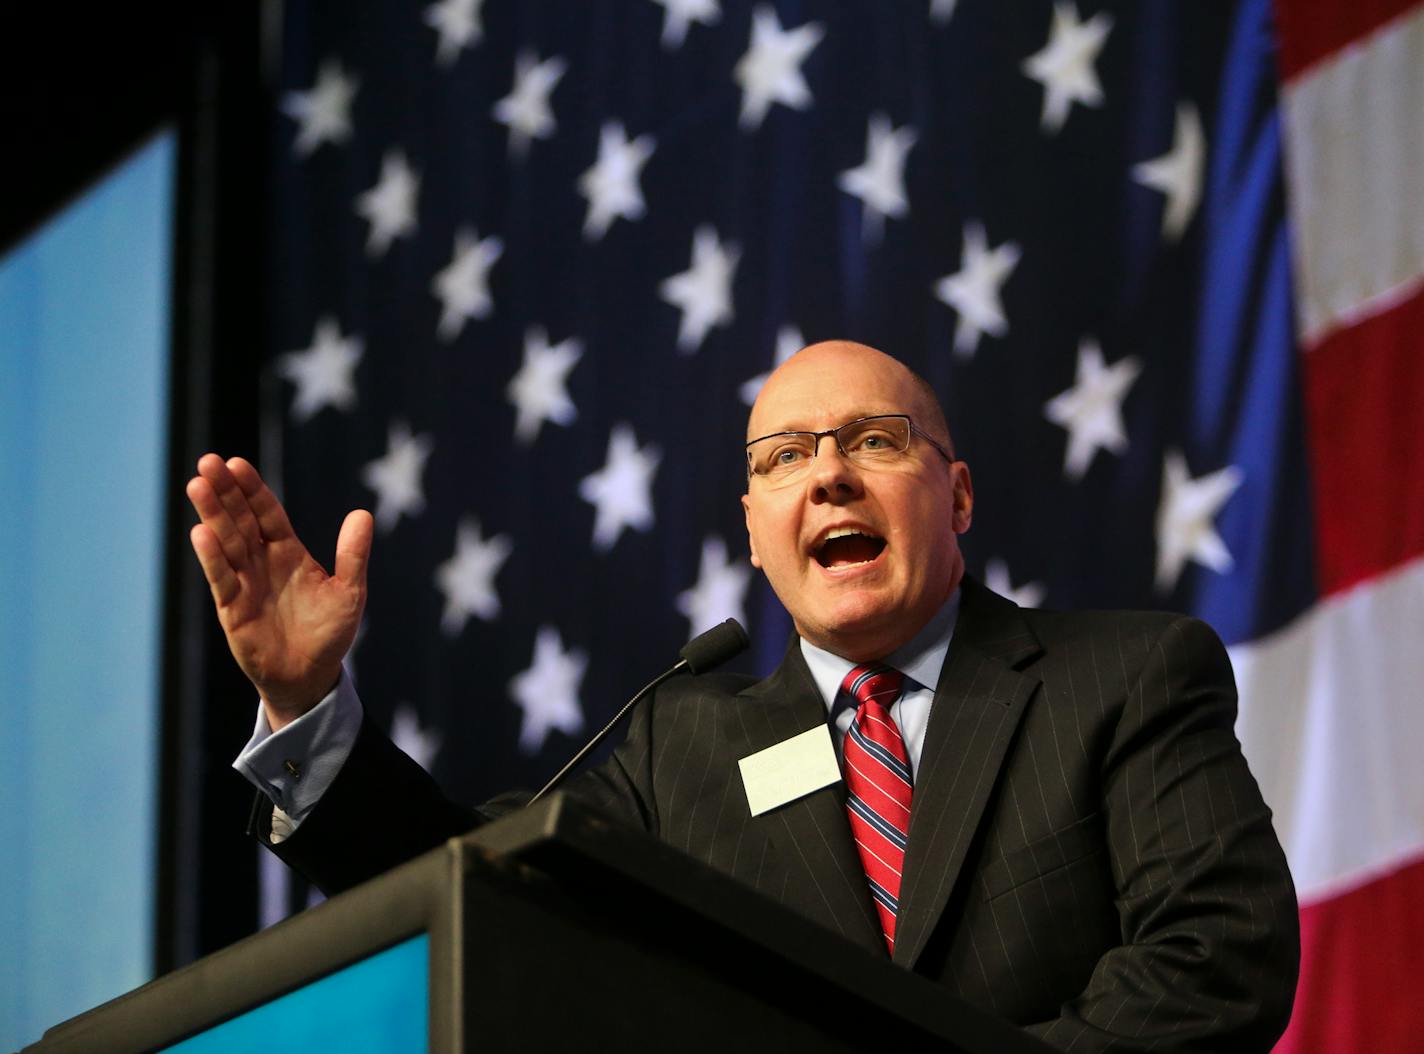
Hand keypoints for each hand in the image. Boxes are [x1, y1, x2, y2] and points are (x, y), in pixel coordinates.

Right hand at [186, 454, 371, 729]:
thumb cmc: (330, 633)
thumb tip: (363, 514)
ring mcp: (245, 583)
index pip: (266, 512)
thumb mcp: (350, 592)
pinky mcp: (233, 608)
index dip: (252, 489)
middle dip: (225, 491)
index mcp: (288, 552)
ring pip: (226, 542)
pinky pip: (222, 578)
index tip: (236, 463)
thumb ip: (353, 555)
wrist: (310, 676)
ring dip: (212, 514)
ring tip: (197, 485)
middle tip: (208, 461)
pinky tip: (201, 533)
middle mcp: (261, 562)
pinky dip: (212, 557)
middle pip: (240, 519)